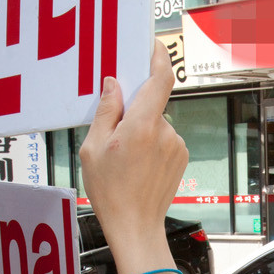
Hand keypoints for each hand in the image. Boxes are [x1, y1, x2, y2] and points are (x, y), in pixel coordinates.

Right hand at [78, 44, 183, 273]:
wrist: (136, 226)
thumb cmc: (111, 192)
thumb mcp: (93, 149)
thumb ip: (106, 112)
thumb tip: (113, 85)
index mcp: (143, 126)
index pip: (160, 79)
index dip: (158, 58)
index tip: (153, 46)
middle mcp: (165, 132)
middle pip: (152, 103)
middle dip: (133, 110)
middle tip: (115, 131)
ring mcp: (177, 145)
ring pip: (156, 122)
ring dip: (141, 130)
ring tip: (125, 157)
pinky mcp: (181, 156)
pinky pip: (163, 138)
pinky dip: (150, 143)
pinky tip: (137, 164)